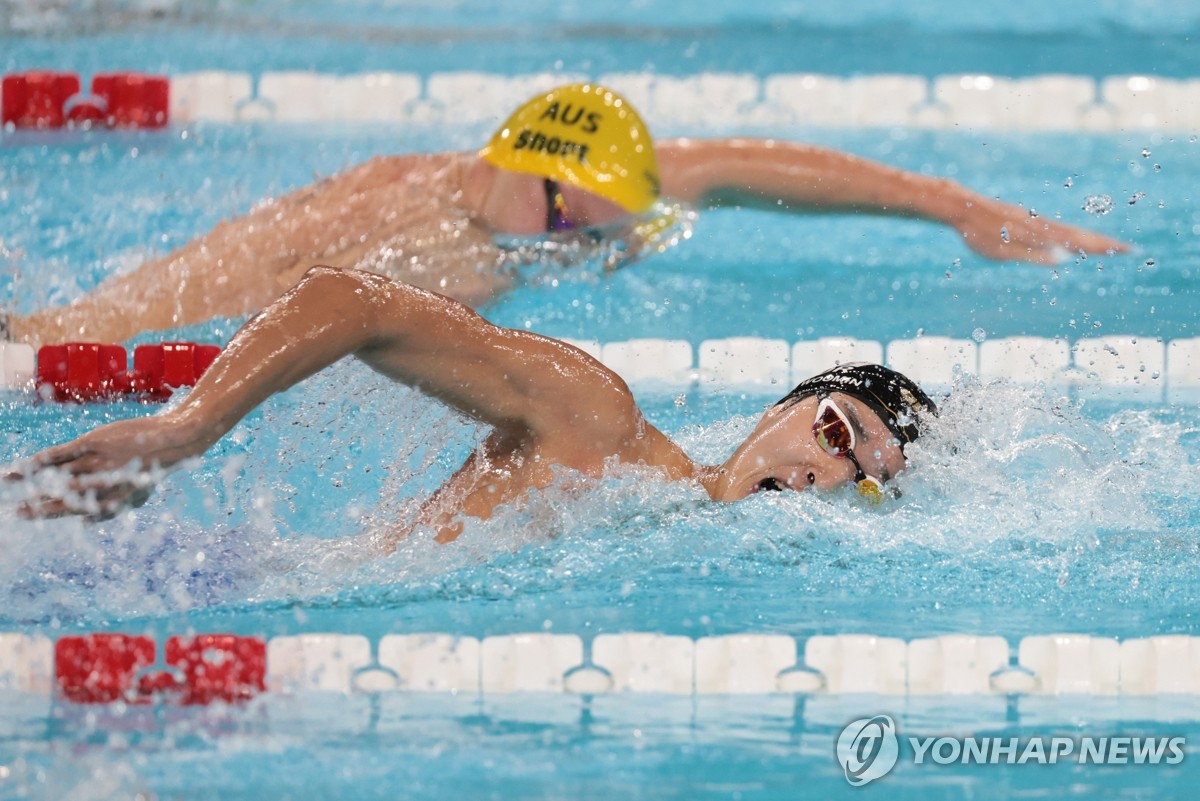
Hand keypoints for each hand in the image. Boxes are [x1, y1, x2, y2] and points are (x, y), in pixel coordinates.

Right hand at [9, 415, 199, 519]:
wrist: (175, 440)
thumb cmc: (153, 468)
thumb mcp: (138, 495)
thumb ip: (112, 511)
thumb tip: (85, 524)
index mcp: (111, 500)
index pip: (73, 511)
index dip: (48, 515)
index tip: (26, 516)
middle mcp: (103, 485)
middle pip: (62, 498)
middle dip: (35, 506)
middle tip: (14, 511)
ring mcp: (98, 463)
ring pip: (58, 476)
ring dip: (31, 480)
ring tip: (9, 482)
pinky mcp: (96, 442)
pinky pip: (64, 454)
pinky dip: (44, 460)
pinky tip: (27, 465)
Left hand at [954, 198, 1128, 263]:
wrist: (963, 206)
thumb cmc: (981, 233)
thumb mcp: (1004, 250)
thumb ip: (1033, 255)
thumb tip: (1062, 259)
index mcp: (1041, 233)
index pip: (1080, 241)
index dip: (1103, 246)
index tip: (1126, 250)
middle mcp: (1042, 225)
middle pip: (1080, 234)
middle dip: (1103, 243)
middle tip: (1128, 249)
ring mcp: (1034, 221)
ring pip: (1068, 231)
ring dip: (1089, 239)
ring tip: (1106, 246)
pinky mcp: (1025, 220)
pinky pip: (1054, 228)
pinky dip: (1070, 234)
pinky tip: (1069, 240)